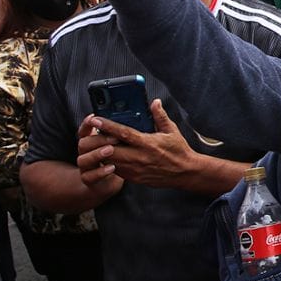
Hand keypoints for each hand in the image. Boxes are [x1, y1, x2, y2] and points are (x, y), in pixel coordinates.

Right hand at [75, 116, 124, 197]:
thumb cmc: (117, 157)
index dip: (87, 123)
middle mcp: (86, 152)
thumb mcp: (120, 142)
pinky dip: (100, 172)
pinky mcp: (89, 179)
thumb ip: (126, 129)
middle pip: (84, 143)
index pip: (85, 129)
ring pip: (83, 159)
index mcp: (92, 140)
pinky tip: (112, 168)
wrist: (107, 181)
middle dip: (98, 139)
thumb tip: (143, 112)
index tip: (93, 117)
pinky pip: (89, 176)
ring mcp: (86, 166)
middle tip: (115, 137)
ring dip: (96, 154)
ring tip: (110, 150)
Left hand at [84, 99, 198, 188]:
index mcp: (148, 143)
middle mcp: (139, 157)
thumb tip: (155, 102)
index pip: (122, 133)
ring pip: (109, 161)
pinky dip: (111, 162)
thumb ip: (160, 116)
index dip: (107, 126)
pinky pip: (116, 170)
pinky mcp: (134, 178)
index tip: (95, 119)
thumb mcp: (172, 131)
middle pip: (109, 150)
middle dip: (99, 141)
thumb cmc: (179, 151)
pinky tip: (112, 155)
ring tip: (101, 144)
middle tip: (94, 133)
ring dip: (103, 153)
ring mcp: (136, 170)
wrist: (185, 173)